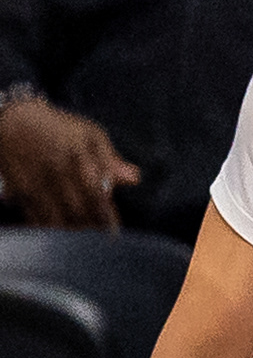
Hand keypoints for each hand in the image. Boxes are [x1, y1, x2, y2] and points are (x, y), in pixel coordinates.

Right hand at [0, 96, 135, 229]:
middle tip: (98, 237)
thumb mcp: (90, 135)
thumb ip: (111, 160)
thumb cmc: (58, 128)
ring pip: (55, 220)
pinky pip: (34, 218)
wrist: (12, 120)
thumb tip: (135, 179)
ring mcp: (35, 183)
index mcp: (79, 158)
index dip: (107, 219)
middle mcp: (56, 173)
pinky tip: (57, 231)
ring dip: (71, 232)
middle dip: (90, 229)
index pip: (98, 197)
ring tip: (80, 236)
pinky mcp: (19, 191)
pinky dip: (48, 228)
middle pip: (77, 213)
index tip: (113, 234)